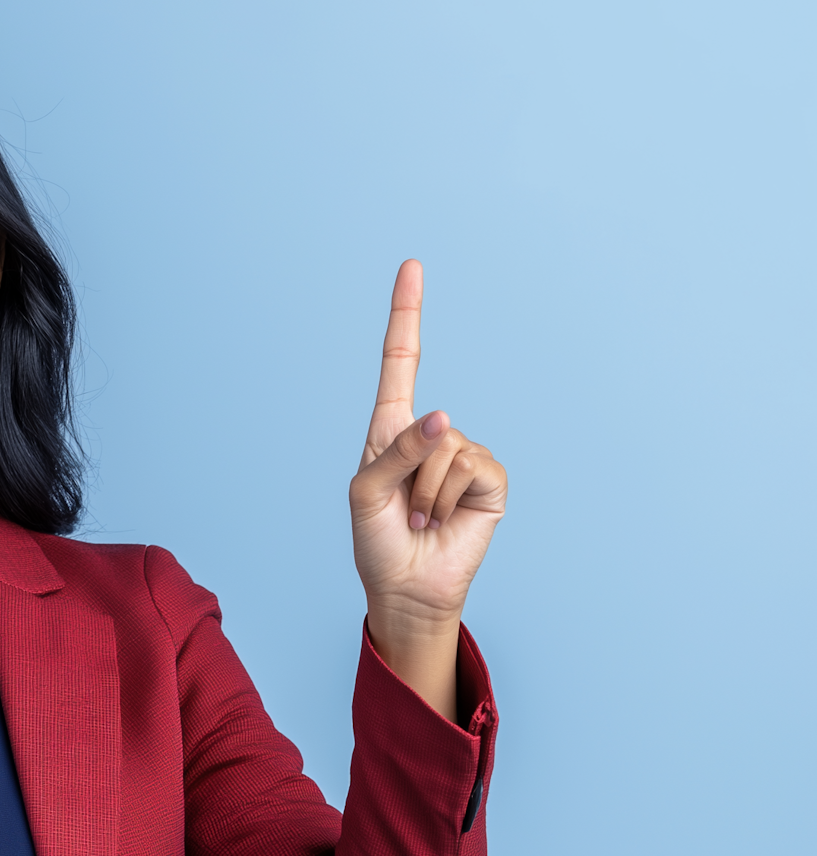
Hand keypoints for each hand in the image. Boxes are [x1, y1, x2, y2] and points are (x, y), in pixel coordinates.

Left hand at [349, 261, 506, 717]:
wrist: (406, 589)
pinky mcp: (490, 481)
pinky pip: (472, 467)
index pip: (401, 363)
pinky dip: (450, 499)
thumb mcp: (366, 493)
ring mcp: (464, 456)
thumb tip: (445, 416)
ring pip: (448, 448)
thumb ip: (396, 450)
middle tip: (401, 511)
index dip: (406, 316)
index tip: (411, 267)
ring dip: (426, 493)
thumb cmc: (377, 542)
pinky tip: (443, 520)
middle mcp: (430, 436)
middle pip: (423, 423)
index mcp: (390, 431)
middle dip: (405, 474)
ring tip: (420, 519)